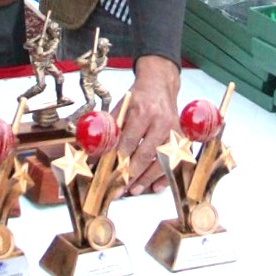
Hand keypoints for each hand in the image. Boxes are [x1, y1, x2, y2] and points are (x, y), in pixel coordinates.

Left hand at [116, 54, 180, 193]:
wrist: (160, 84)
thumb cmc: (138, 97)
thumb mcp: (121, 107)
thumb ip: (110, 129)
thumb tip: (94, 153)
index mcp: (143, 111)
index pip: (129, 141)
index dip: (117, 159)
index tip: (107, 174)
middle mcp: (161, 121)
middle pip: (145, 153)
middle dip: (131, 174)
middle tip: (118, 188)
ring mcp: (174, 130)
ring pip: (161, 160)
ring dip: (147, 178)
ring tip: (133, 190)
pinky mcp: (181, 137)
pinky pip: (174, 161)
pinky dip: (165, 176)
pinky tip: (155, 187)